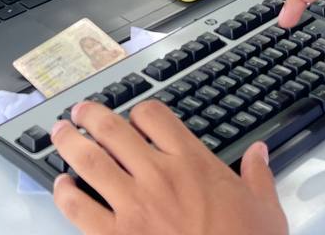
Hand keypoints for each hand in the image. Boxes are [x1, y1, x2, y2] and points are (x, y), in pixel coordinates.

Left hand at [51, 100, 287, 234]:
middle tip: (80, 113)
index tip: (134, 118)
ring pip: (88, 160)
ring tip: (60, 134)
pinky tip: (62, 186)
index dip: (139, 112)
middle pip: (112, 129)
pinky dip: (64, 193)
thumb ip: (258, 176)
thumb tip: (260, 153)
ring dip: (68, 143)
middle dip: (91, 116)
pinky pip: (78, 207)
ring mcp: (133, 206)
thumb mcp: (264, 210)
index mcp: (192, 164)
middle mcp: (158, 176)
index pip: (154, 116)